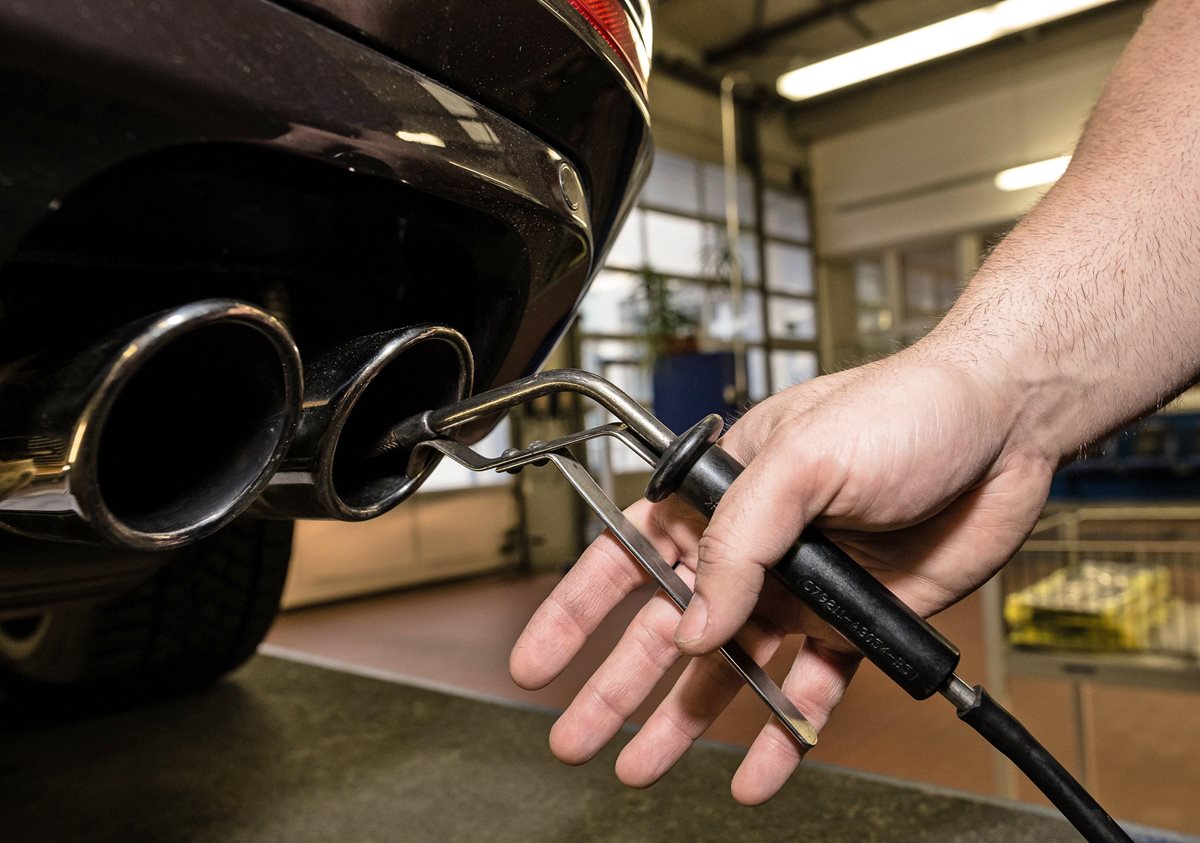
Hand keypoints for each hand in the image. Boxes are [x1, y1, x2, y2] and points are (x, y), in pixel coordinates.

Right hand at [509, 348, 1055, 803]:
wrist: (1004, 429)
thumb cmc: (903, 408)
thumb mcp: (800, 457)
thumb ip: (738, 542)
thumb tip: (696, 625)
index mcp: (718, 493)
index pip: (626, 554)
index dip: (576, 612)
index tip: (539, 661)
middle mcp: (750, 547)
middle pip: (668, 630)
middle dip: (617, 687)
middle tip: (578, 738)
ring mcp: (798, 589)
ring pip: (728, 670)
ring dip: (686, 721)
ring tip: (644, 767)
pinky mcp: (850, 623)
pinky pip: (809, 691)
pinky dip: (783, 736)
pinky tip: (757, 773)